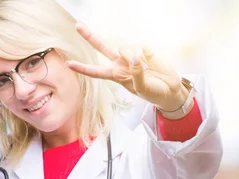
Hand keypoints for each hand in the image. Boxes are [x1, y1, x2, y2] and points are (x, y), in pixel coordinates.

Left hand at [66, 22, 188, 111]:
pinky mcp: (143, 49)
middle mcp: (120, 63)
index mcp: (116, 75)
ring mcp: (131, 55)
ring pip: (123, 48)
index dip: (83, 68)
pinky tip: (148, 62)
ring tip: (144, 69)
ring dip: (132, 58)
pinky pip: (136, 47)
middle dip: (90, 36)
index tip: (68, 64)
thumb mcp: (142, 89)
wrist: (170, 88)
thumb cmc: (154, 93)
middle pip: (101, 48)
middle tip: (78, 26)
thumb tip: (134, 58)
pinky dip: (141, 55)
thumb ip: (136, 74)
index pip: (96, 72)